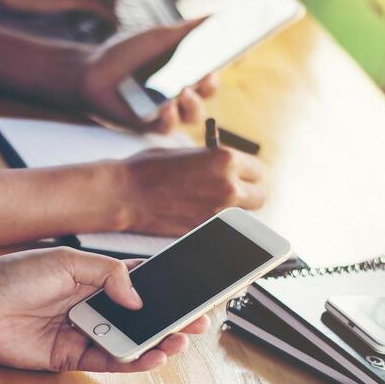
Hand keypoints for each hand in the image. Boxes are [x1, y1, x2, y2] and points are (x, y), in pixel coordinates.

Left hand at [0, 248, 210, 371]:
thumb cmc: (12, 276)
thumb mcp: (67, 262)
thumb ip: (110, 275)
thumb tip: (141, 299)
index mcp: (94, 278)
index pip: (141, 284)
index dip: (168, 289)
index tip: (196, 292)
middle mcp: (93, 306)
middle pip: (142, 317)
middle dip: (173, 320)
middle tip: (200, 322)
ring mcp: (84, 333)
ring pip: (131, 342)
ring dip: (159, 343)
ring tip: (181, 341)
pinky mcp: (71, 357)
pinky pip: (109, 361)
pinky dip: (133, 361)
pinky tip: (153, 355)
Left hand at [77, 22, 219, 132]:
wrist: (89, 72)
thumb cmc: (124, 54)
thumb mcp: (158, 37)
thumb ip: (187, 30)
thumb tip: (218, 15)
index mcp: (185, 70)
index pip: (215, 67)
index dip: (231, 61)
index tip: (244, 50)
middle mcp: (181, 92)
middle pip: (209, 93)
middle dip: (211, 84)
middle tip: (207, 74)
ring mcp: (167, 110)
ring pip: (193, 114)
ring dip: (193, 103)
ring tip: (183, 91)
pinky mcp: (149, 126)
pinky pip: (167, 127)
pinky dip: (169, 116)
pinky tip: (166, 106)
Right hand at [115, 145, 265, 236]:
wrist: (125, 194)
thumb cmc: (148, 169)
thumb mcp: (186, 152)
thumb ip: (212, 160)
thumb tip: (225, 167)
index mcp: (225, 159)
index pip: (258, 170)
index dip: (248, 173)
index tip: (241, 175)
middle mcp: (228, 186)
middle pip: (259, 196)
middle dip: (247, 194)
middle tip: (233, 192)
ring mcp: (218, 212)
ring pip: (244, 217)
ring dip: (234, 212)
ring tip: (213, 205)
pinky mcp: (205, 231)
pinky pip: (223, 229)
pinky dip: (216, 224)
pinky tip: (200, 216)